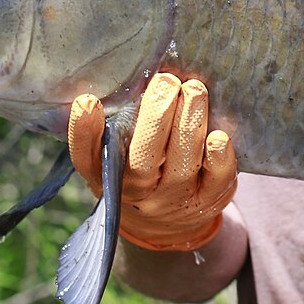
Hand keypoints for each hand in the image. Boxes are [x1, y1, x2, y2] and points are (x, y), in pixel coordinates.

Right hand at [67, 74, 237, 250]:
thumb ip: (114, 125)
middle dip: (156, 116)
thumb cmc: (137, 172)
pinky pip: (216, 180)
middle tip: (166, 81)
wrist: (163, 222)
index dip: (84, 132)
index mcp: (105, 176)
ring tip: (195, 90)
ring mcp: (174, 200)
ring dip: (190, 124)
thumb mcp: (114, 156)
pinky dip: (219, 157)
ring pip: (182, 165)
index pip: (88, 157)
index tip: (87, 101)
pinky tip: (219, 135)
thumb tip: (129, 80)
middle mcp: (137, 193)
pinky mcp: (208, 200)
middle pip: (142, 159)